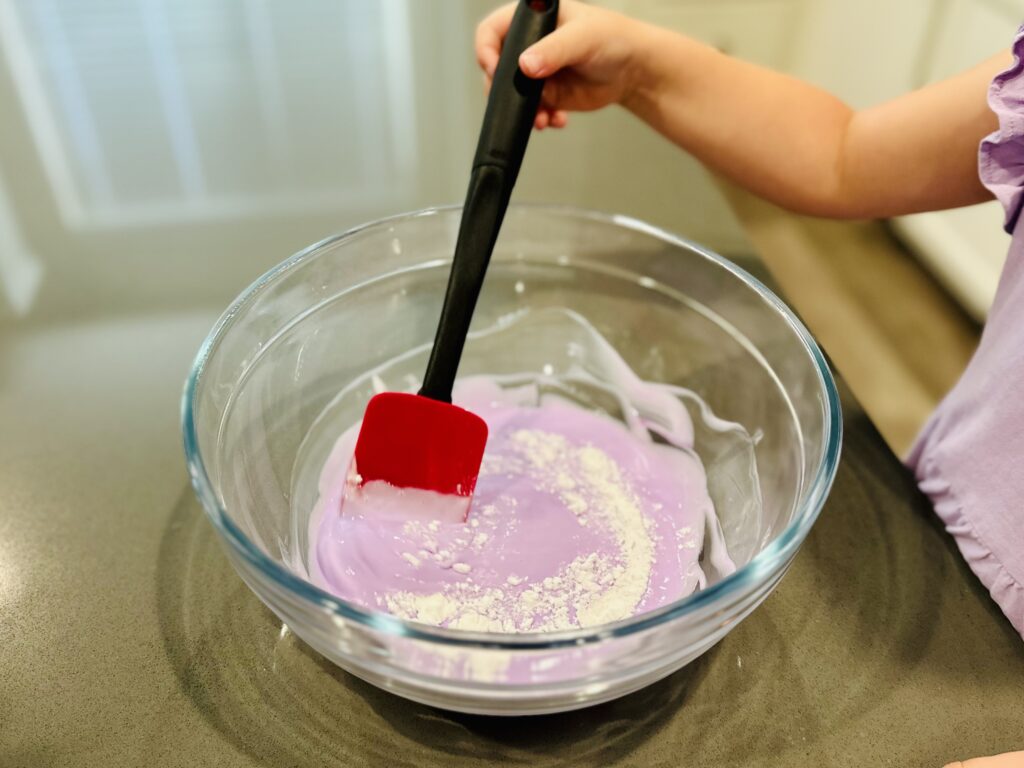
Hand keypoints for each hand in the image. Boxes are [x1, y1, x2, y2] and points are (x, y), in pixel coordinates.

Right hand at [475, 0, 647, 129]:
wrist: (632, 69)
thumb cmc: (612, 38)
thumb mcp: (582, 37)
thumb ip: (553, 50)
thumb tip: (525, 66)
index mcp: (531, 19)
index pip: (492, 31)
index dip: (486, 50)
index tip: (494, 70)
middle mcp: (528, 45)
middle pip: (496, 68)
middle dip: (505, 90)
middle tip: (522, 101)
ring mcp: (535, 72)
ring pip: (511, 95)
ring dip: (523, 110)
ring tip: (543, 118)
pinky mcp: (546, 94)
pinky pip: (530, 111)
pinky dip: (539, 119)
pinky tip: (556, 120)